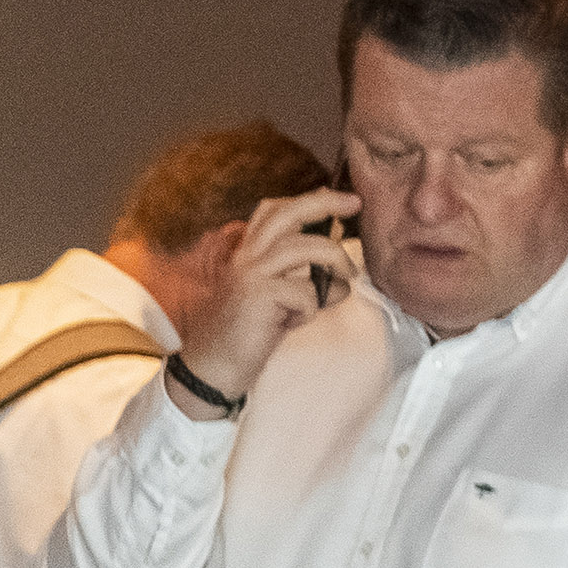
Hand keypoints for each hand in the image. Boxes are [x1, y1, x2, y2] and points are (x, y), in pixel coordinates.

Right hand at [175, 190, 362, 407]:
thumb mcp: (279, 300)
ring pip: (305, 248)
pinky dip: (310, 309)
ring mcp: (249, 274)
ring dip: (335, 260)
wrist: (212, 367)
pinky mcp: (257, 295)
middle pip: (287, 213)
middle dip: (325, 203)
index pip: (274, 211)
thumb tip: (342, 279)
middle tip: (355, 204)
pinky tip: (291, 323)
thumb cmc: (246, 334)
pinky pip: (305, 292)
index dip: (309, 200)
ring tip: (347, 276)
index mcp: (245, 252)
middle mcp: (244, 256)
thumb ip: (304, 281)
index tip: (340, 200)